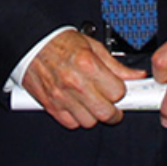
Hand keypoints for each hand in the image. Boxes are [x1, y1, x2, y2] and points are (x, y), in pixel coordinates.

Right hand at [22, 30, 145, 128]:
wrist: (32, 43)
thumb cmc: (60, 42)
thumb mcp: (92, 46)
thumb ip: (115, 65)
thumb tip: (135, 75)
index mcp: (88, 65)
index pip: (117, 92)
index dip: (121, 92)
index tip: (119, 90)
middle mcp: (75, 83)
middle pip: (106, 112)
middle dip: (114, 112)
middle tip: (112, 105)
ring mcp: (62, 97)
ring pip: (90, 122)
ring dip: (94, 115)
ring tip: (93, 103)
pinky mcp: (51, 106)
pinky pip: (71, 123)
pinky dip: (77, 118)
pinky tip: (78, 106)